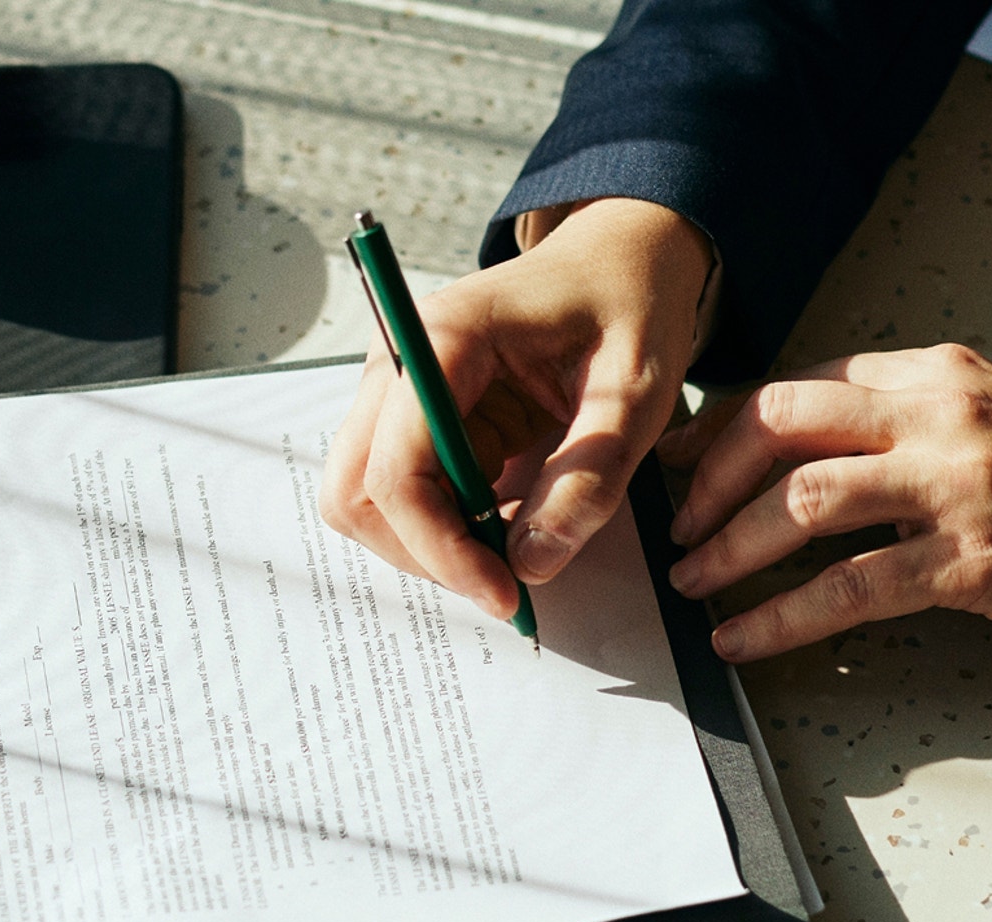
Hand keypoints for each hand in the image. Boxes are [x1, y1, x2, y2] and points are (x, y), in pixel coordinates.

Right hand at [320, 197, 713, 619]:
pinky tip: (504, 520)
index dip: (439, 545)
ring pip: (366, 502)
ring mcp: (396, 393)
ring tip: (510, 546)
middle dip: (424, 552)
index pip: (396, 468)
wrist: (618, 259)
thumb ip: (588, 476)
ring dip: (429, 544)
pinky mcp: (412, 419)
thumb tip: (532, 562)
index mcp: (445, 338)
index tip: (505, 591)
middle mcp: (397, 363)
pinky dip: (444, 527)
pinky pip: (401, 494)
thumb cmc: (627, 304)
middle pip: (355, 493)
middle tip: (504, 581)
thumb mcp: (636, 390)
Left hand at [659, 344, 991, 660]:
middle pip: (782, 425)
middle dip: (710, 480)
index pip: (800, 383)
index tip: (680, 462)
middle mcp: (940, 415)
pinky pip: (847, 589)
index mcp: (938, 373)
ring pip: (802, 503)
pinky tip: (742, 638)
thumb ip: (906, 416)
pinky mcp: (969, 562)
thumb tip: (804, 446)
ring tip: (694, 583)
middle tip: (679, 527)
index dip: (724, 426)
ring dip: (730, 548)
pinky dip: (779, 618)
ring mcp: (955, 487)